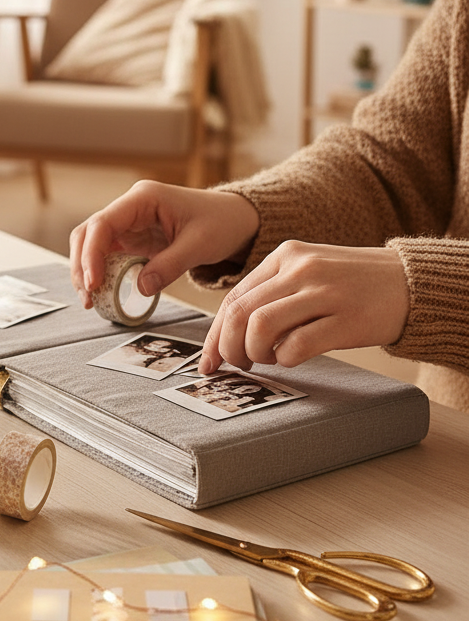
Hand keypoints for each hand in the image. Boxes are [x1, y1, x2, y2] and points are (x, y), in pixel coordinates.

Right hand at [69, 181, 259, 305]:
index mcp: (143, 198)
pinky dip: (100, 275)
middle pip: (88, 234)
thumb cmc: (221, 223)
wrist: (235, 220)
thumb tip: (140, 288)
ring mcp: (128, 224)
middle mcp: (129, 208)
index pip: (102, 223)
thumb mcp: (200, 245)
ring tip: (92, 300)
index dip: (91, 254)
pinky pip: (106, 257)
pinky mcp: (131, 240)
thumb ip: (169, 266)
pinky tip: (103, 293)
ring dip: (86, 272)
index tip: (93, 282)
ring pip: (91, 246)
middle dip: (82, 266)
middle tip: (88, 297)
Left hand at [198, 241, 409, 373]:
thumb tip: (227, 335)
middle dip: (229, 348)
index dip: (214, 335)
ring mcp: (323, 292)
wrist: (411, 282)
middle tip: (239, 365)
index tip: (209, 361)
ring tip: (267, 360)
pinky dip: (285, 359)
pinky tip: (292, 359)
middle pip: (240, 314)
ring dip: (255, 353)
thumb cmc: (351, 285)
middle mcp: (300, 268)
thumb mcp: (307, 273)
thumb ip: (270, 294)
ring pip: (260, 327)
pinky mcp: (345, 319)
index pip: (233, 299)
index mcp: (285, 255)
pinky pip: (296, 345)